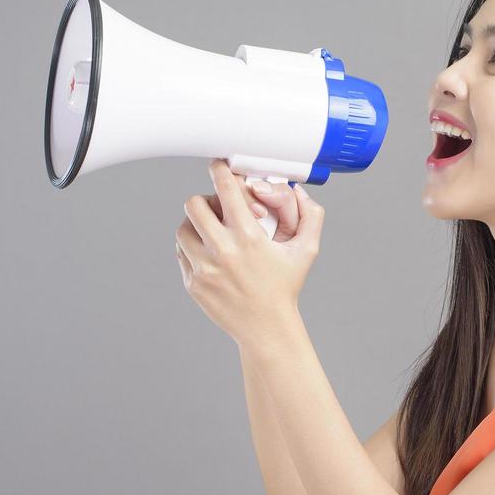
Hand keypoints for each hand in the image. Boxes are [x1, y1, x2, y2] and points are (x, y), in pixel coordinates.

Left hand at [174, 159, 324, 347]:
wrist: (266, 328)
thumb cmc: (285, 287)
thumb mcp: (307, 251)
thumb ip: (311, 217)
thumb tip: (300, 191)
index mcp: (249, 237)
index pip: (225, 189)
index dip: (220, 170)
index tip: (218, 166)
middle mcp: (223, 251)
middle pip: (194, 204)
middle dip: (206, 201)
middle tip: (217, 208)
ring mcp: (204, 268)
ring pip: (183, 228)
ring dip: (196, 225)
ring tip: (212, 232)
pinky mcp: (193, 282)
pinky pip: (182, 252)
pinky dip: (193, 247)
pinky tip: (209, 253)